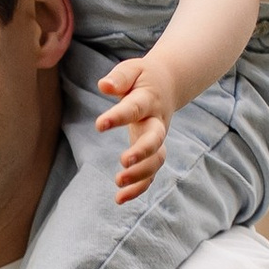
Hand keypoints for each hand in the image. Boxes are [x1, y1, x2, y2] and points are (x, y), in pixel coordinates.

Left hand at [93, 53, 171, 206]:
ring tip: (118, 183)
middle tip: (123, 161)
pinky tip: (119, 199)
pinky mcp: (153, 152)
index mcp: (148, 100)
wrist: (168, 84)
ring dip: (140, 175)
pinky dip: (139, 188)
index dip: (118, 117)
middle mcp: (157, 122)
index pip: (134, 109)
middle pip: (156, 139)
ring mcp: (158, 139)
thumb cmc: (143, 78)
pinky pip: (151, 174)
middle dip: (141, 152)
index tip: (100, 125)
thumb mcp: (132, 70)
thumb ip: (119, 77)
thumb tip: (103, 86)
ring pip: (156, 160)